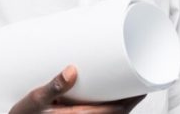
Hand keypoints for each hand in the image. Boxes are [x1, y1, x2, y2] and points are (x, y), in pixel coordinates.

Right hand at [9, 65, 145, 113]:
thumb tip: (72, 70)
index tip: (143, 82)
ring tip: (124, 82)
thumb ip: (54, 86)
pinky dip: (107, 106)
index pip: (117, 110)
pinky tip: (104, 94)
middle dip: (130, 97)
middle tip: (137, 77)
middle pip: (117, 112)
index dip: (133, 98)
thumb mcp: (35, 99)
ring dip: (119, 101)